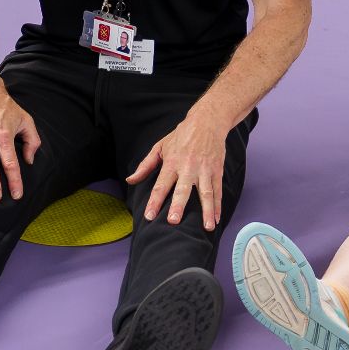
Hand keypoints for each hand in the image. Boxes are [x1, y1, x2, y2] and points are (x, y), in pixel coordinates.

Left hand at [127, 113, 229, 228]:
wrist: (207, 122)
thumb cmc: (181, 135)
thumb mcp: (160, 147)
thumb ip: (145, 166)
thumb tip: (130, 180)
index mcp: (172, 163)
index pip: (161, 185)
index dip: (154, 201)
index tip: (149, 216)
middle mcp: (188, 168)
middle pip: (182, 190)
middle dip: (178, 206)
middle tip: (174, 221)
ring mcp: (204, 170)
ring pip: (205, 193)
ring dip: (207, 211)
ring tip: (207, 227)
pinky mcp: (217, 171)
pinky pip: (217, 191)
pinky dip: (218, 206)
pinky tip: (217, 219)